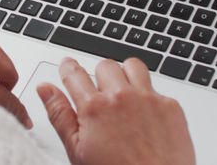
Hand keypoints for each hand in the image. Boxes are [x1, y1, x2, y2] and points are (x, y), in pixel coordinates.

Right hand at [38, 57, 195, 164]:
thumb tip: (45, 89)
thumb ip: (60, 115)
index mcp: (94, 107)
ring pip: (132, 66)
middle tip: (100, 95)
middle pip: (104, 65)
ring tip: (124, 95)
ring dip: (125, 76)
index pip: (74, 73)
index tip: (68, 66)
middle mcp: (121, 97)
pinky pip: (156, 88)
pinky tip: (145, 116)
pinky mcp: (171, 106)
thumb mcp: (78, 151)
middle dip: (99, 77)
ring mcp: (148, 99)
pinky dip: (149, 97)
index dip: (68, 67)